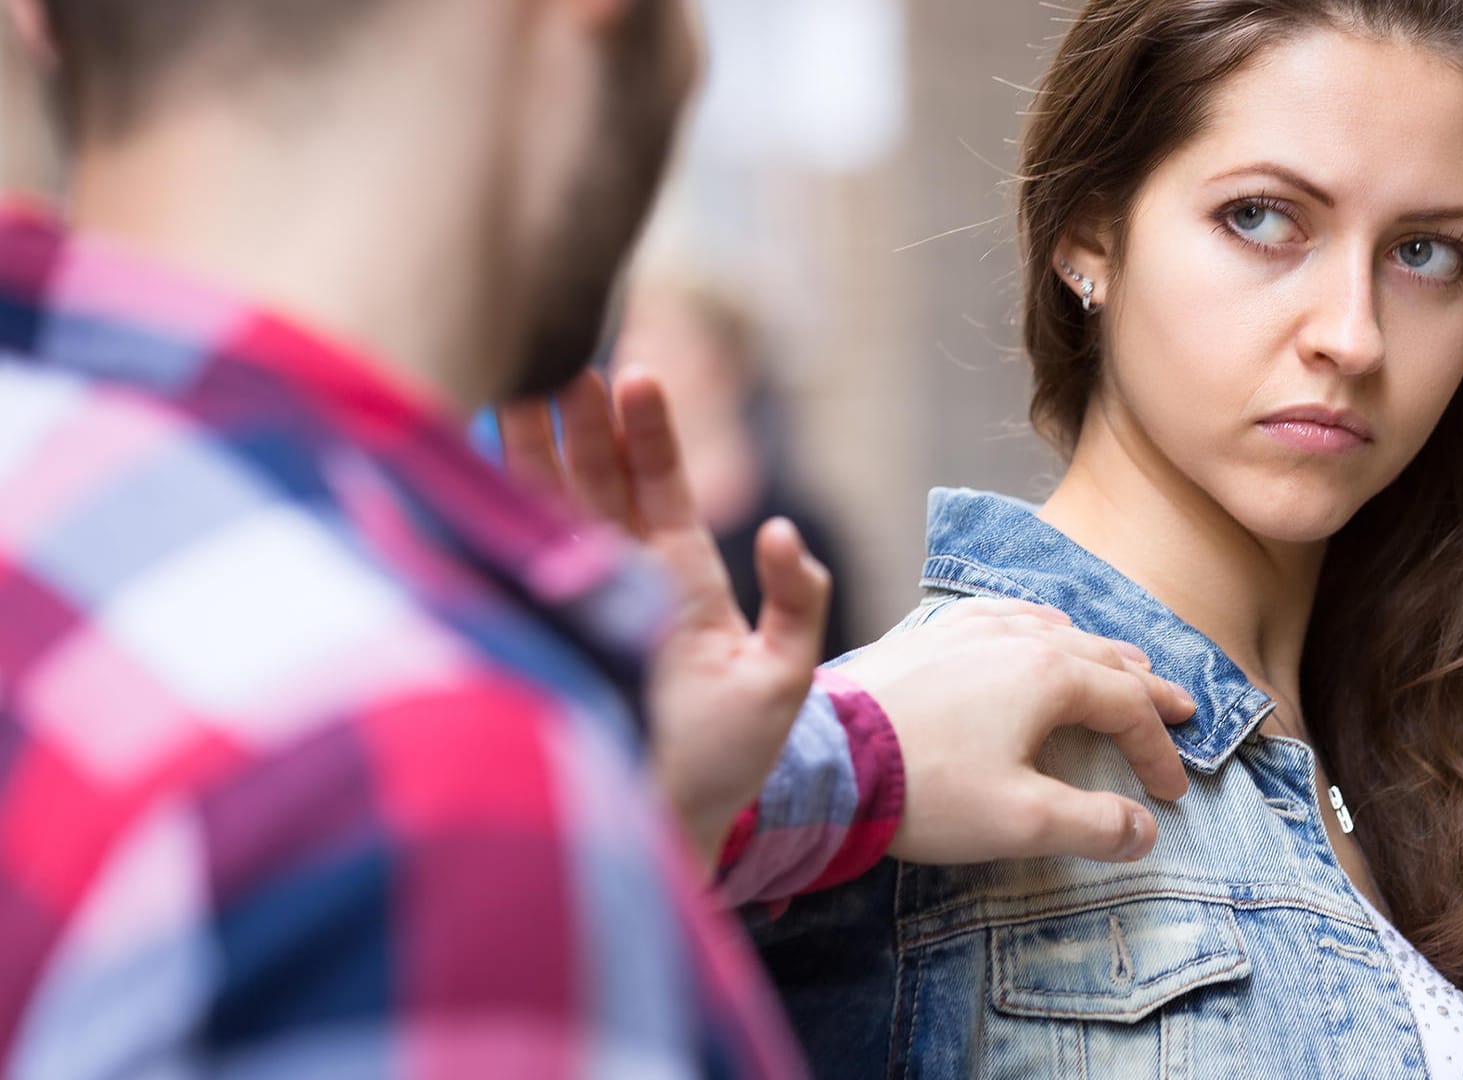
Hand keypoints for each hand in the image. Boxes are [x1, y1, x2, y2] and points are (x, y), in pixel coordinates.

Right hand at [499, 371, 829, 865]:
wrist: (668, 825)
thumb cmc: (727, 757)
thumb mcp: (781, 676)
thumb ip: (798, 600)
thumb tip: (786, 531)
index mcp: (679, 575)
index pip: (658, 485)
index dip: (646, 432)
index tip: (633, 375)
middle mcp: (621, 576)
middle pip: (594, 480)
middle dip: (577, 420)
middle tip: (564, 355)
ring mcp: (577, 601)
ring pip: (547, 509)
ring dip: (529, 450)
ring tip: (515, 383)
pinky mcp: (542, 631)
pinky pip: (513, 562)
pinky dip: (493, 515)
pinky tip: (470, 465)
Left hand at [837, 598, 1196, 864]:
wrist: (828, 759)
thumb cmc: (925, 788)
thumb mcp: (1022, 820)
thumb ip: (1093, 824)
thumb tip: (1144, 831)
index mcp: (1049, 675)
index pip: (1127, 707)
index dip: (1157, 750)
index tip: (1170, 793)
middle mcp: (1015, 638)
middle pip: (1101, 658)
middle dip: (1145, 689)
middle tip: (1181, 707)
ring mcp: (967, 631)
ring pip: (1053, 630)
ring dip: (1096, 653)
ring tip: (1123, 664)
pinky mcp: (927, 639)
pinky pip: (999, 617)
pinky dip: (1036, 626)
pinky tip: (1032, 629)